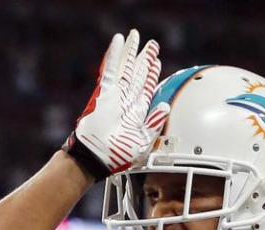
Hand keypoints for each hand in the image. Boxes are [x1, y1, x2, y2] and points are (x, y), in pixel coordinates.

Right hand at [63, 29, 169, 178]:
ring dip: (131, 52)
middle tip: (151, 43)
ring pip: (126, 67)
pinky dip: (114, 54)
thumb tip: (166, 105)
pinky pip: (110, 69)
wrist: (98, 158)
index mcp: (136, 112)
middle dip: (145, 58)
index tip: (157, 61)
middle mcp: (126, 100)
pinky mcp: (104, 92)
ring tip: (134, 36)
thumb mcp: (144, 141)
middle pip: (137, 74)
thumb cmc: (119, 155)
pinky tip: (118, 41)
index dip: (152, 74)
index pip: (146, 88)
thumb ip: (155, 122)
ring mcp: (115, 95)